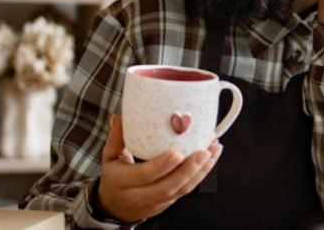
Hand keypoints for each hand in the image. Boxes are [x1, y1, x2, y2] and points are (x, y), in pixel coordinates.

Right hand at [95, 114, 222, 222]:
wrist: (114, 206)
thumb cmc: (114, 176)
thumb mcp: (110, 157)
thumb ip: (116, 137)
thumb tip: (120, 116)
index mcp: (122, 181)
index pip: (144, 175)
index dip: (161, 166)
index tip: (177, 153)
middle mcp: (139, 195)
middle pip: (167, 186)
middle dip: (188, 169)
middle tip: (204, 150)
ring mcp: (155, 202)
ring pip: (181, 190)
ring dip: (200, 171)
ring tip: (213, 150)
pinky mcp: (167, 203)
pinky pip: (185, 191)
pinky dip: (200, 175)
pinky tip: (210, 159)